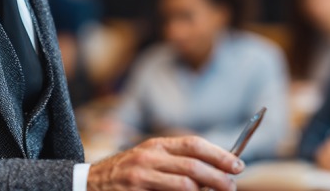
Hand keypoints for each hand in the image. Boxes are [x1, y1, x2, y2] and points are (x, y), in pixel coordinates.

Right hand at [87, 135, 244, 190]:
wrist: (91, 183)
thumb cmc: (127, 175)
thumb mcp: (150, 161)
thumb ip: (177, 164)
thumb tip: (214, 174)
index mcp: (157, 145)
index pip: (194, 144)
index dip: (219, 154)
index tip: (237, 165)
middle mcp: (150, 155)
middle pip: (194, 164)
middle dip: (219, 176)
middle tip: (232, 186)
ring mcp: (142, 173)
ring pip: (185, 182)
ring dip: (206, 190)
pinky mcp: (136, 188)